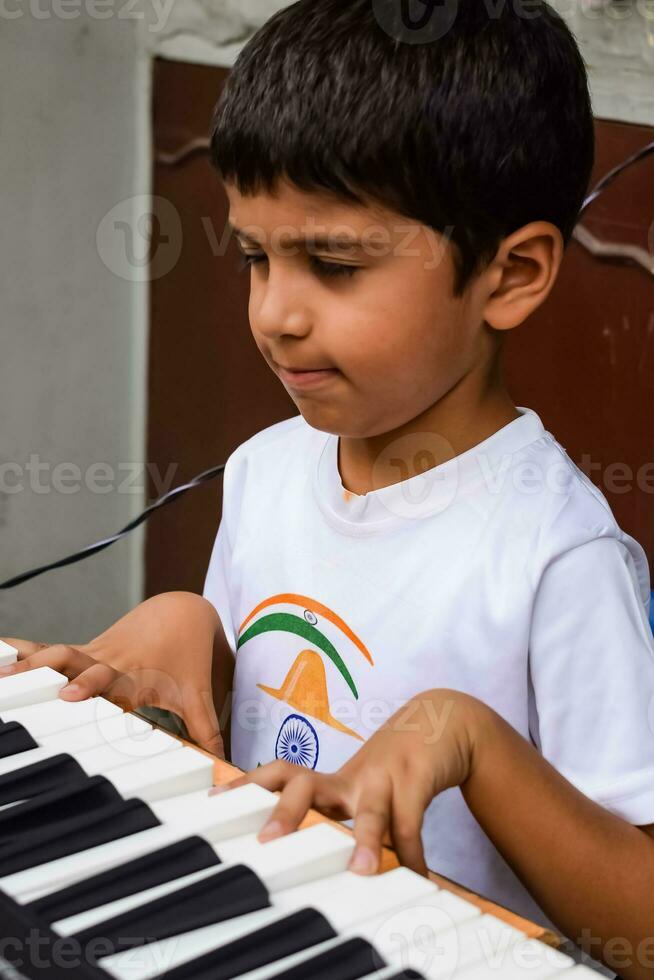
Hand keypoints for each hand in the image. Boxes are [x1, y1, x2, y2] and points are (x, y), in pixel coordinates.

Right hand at [0, 592, 227, 755]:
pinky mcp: (85, 651)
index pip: (109, 684)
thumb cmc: (193, 654)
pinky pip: (49, 649)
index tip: (67, 695)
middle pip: (75, 662)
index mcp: (134, 674)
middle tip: (23, 681)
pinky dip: (25, 652)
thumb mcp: (201, 693)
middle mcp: (109, 663)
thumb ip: (209, 731)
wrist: (184, 609)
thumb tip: (226, 770)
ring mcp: (94, 654)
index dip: (89, 687)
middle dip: (50, 670)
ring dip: (28, 663)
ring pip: (56, 654)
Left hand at [217, 689, 481, 875]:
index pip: (277, 775)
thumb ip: (338, 821)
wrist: (443, 721)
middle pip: (307, 784)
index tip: (214, 801)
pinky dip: (415, 853)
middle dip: (286, 812)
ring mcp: (384, 774)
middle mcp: (350, 775)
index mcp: (331, 780)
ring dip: (367, 840)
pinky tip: (416, 874)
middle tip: (267, 840)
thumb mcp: (360, 791)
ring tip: (361, 871)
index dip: (245, 786)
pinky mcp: (418, 777)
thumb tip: (306, 860)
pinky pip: (413, 820)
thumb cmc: (392, 767)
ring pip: (371, 809)